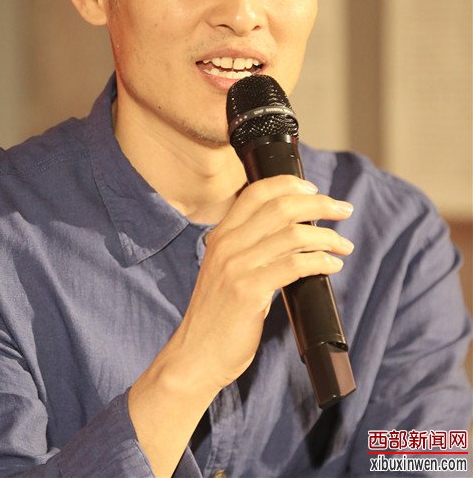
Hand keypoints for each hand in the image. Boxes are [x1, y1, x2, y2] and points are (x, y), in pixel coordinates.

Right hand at [167, 174, 353, 391]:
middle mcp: (227, 244)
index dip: (288, 185)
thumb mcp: (225, 270)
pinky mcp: (249, 291)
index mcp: (221, 235)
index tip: (314, 189)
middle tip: (343, 210)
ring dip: (327, 237)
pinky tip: (332, 266)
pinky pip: (294, 265)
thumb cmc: (217, 316)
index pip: (256, 193)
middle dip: (319, 204)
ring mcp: (236, 266)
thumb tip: (292, 235)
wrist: (195, 353)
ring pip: (292, 234)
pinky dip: (320, 261)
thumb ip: (248, 249)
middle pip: (280, 207)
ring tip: (344, 245)